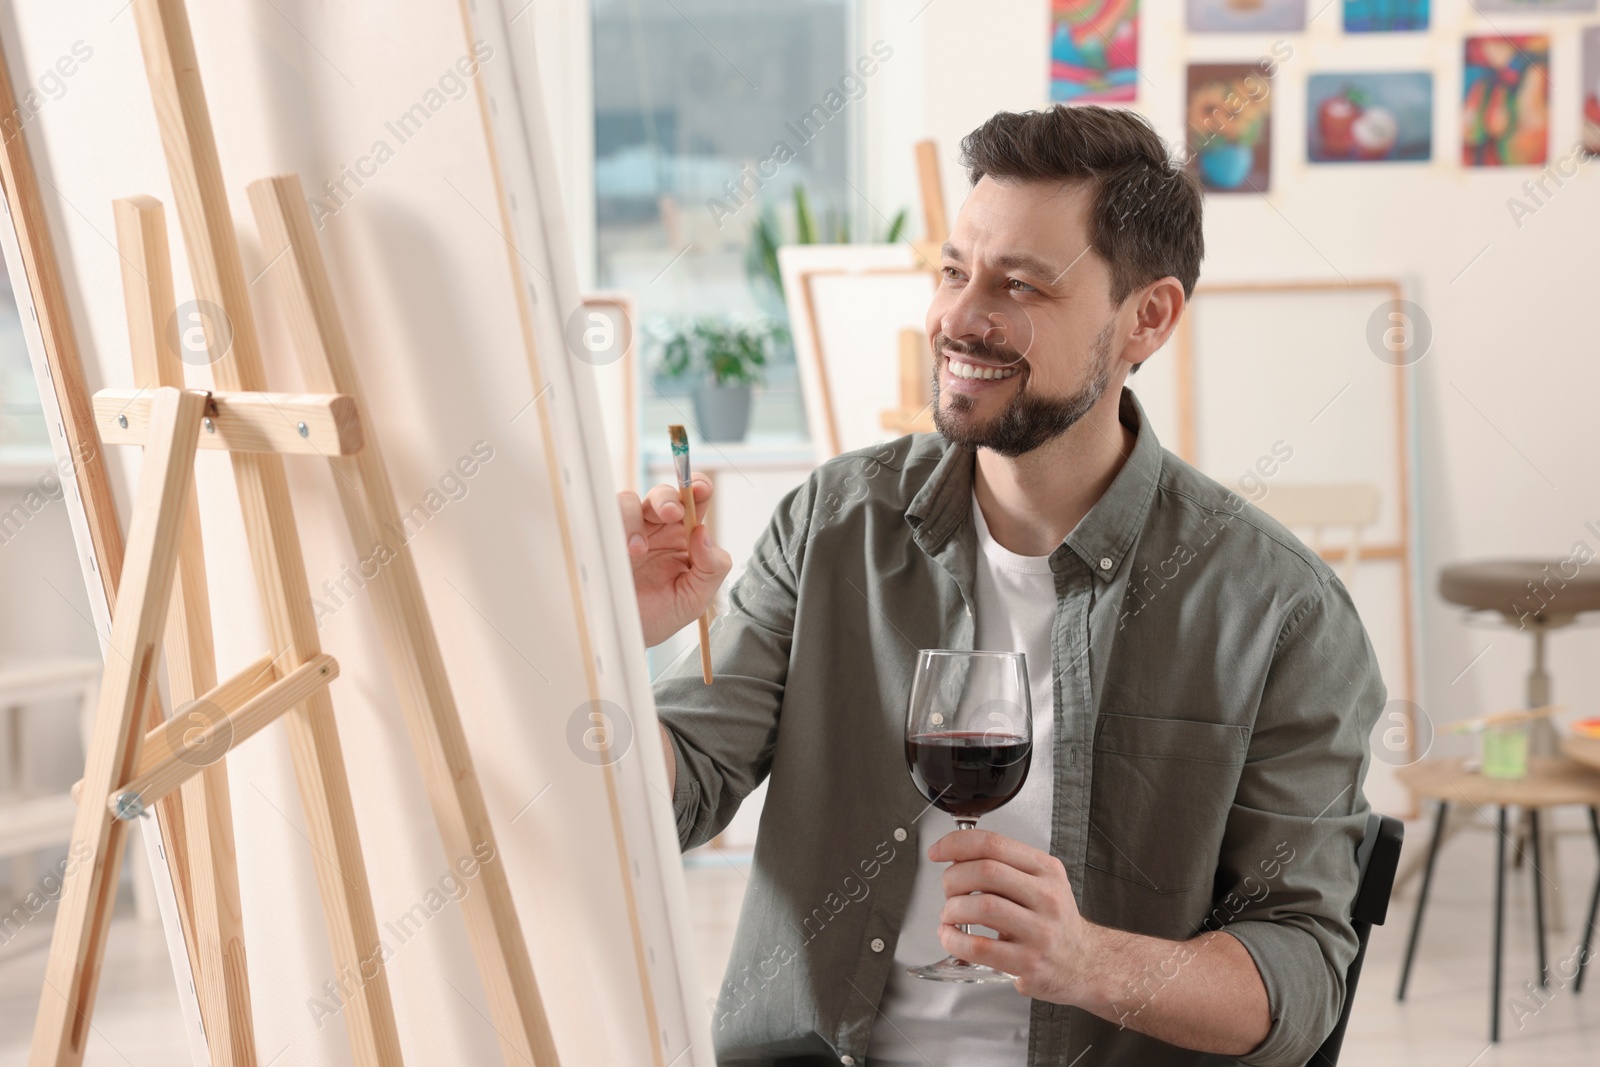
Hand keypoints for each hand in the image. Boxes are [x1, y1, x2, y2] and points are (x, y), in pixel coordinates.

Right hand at [619, 474, 731, 646]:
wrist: (627, 637)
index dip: (698, 487)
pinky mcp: (605, 539)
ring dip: (635, 518)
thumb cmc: (662, 615)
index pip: (696, 500)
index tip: (700, 488)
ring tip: (637, 550)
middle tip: (671, 514)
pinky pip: (605, 517)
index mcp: (685, 536)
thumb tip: (704, 532)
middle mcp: (658, 529)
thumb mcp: (696, 598)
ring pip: (630, 500)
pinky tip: (622, 551)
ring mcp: (629, 532)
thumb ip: (711, 567)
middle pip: (663, 494)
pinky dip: (615, 527)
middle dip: (668, 498)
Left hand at [928, 827, 1103, 1005]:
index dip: (956, 844)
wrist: (1084, 963)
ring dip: (952, 909)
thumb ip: (1005, 867)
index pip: (993, 844)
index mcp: (1046, 870)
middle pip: (985, 871)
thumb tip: (956, 857)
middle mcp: (1047, 897)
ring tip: (950, 915)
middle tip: (948, 890)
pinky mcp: (1029, 963)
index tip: (938, 851)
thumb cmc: (1054, 922)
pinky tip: (951, 936)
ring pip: (982, 907)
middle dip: (953, 878)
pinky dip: (955, 940)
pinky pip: (981, 947)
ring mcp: (1040, 931)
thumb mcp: (1042, 883)